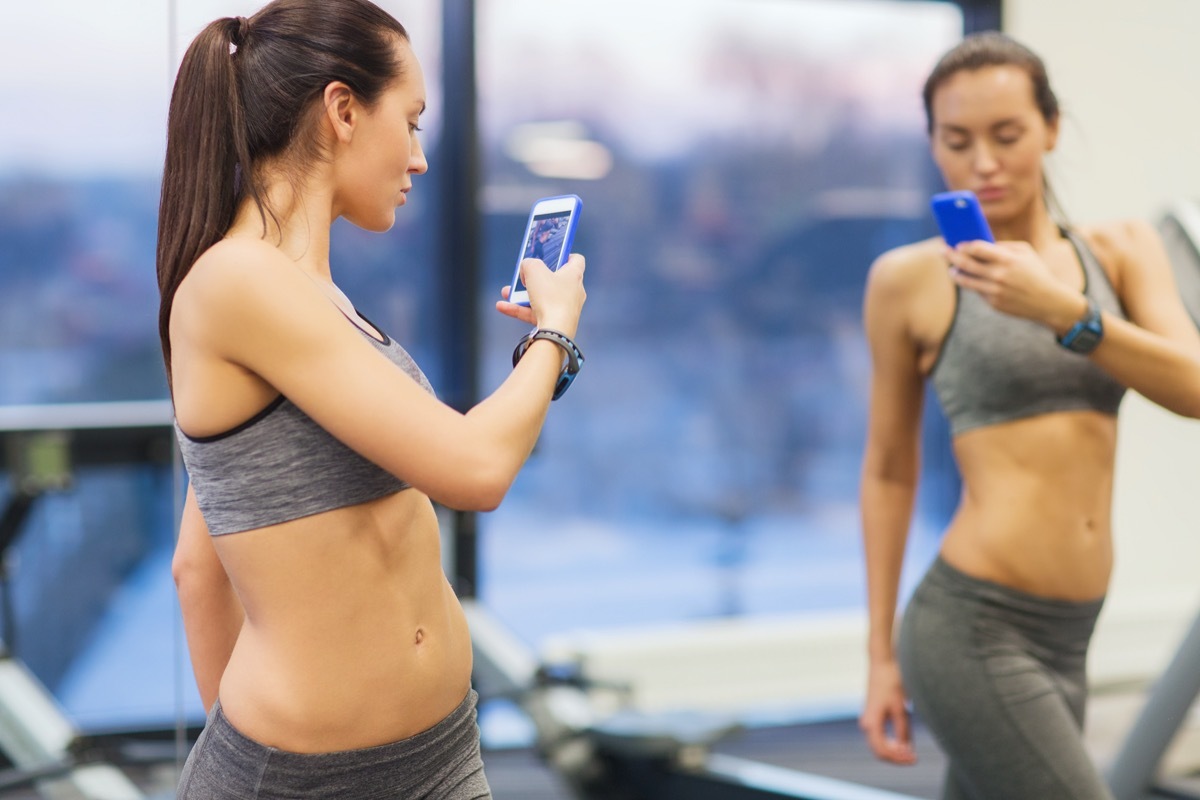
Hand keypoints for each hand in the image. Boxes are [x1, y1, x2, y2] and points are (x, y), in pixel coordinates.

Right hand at [496, 254, 586, 336]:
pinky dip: (520, 310)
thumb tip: (526, 267)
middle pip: (553, 280)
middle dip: (534, 278)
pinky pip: (535, 313)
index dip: (565, 254)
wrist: (555, 332)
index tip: (553, 255)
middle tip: (522, 276)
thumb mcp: (534, 271)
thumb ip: (528, 264)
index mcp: (574, 275)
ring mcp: (564, 309)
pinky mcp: (555, 322)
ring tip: (507, 293)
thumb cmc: (551, 299)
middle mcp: (573, 292)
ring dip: (523, 295)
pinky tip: (503, 307)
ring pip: (541, 298)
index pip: (576, 260)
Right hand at [859, 659, 916, 764]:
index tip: (915, 759)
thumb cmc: (891, 682)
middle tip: (915, 757)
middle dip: (897, 757)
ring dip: (895, 751)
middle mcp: (867, 724)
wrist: (882, 663)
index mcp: (871, 723)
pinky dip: (892, 743)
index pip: (883, 751)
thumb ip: (903, 731)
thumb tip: (908, 750)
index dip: (899, 759)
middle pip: (880, 751)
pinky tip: (904, 742)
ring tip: (911, 751)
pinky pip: (881, 737)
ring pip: (880, 745)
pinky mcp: (873, 716)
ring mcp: (869, 721)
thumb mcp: (901, 708)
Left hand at [946, 240, 1086, 333]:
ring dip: (955, 273)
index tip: (958, 243)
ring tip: (951, 269)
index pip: (978, 248)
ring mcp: (995, 290)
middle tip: (943, 251)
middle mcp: (999, 275)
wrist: (1048, 301)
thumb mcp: (1026, 253)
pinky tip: (967, 279)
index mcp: (1008, 259)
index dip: (965, 245)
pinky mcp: (993, 302)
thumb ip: (1004, 246)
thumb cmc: (1036, 272)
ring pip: (966, 280)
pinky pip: (977, 291)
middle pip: (966, 263)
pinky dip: (971, 284)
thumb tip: (980, 243)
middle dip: (951, 256)